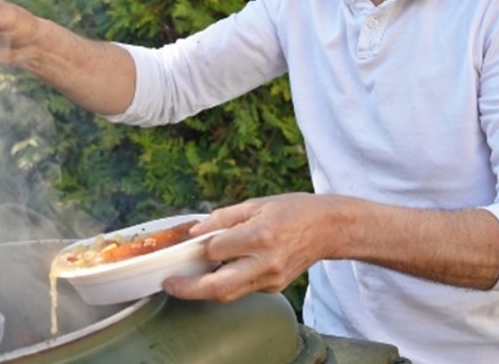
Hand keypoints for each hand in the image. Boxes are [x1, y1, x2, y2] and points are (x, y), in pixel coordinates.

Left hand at [162, 193, 338, 302]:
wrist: (329, 229)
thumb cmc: (293, 211)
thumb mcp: (256, 204)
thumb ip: (222, 218)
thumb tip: (195, 231)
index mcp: (260, 236)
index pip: (215, 250)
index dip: (196, 247)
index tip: (185, 244)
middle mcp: (266, 262)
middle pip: (219, 287)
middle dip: (189, 290)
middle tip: (169, 284)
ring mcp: (271, 279)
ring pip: (229, 294)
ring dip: (202, 291)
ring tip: (183, 283)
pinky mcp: (274, 287)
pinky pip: (242, 290)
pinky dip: (223, 284)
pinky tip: (212, 275)